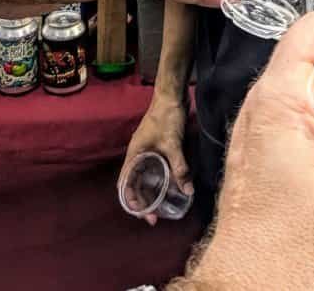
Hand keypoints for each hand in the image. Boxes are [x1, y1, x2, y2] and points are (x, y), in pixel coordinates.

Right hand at [121, 94, 189, 226]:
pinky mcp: (157, 148)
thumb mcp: (173, 144)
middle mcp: (138, 156)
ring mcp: (147, 152)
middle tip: (154, 218)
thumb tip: (188, 192)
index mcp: (134, 156)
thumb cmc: (166, 118)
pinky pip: (155, 170)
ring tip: (161, 207)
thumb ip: (179, 168)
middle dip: (142, 202)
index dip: (132, 202)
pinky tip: (170, 188)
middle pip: (135, 184)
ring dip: (151, 192)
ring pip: (145, 178)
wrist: (171, 96)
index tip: (143, 215)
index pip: (126, 185)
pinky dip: (160, 181)